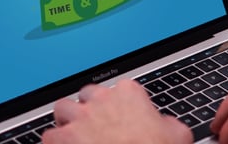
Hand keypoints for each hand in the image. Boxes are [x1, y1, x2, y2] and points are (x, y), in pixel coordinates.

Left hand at [42, 80, 191, 143]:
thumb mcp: (178, 135)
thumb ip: (168, 123)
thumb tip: (167, 124)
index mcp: (129, 94)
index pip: (119, 89)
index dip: (118, 105)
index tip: (120, 117)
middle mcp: (101, 100)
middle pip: (87, 95)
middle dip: (89, 109)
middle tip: (95, 127)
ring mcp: (80, 118)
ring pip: (63, 109)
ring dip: (67, 121)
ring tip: (73, 134)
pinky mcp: (64, 138)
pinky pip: (49, 135)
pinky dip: (54, 142)